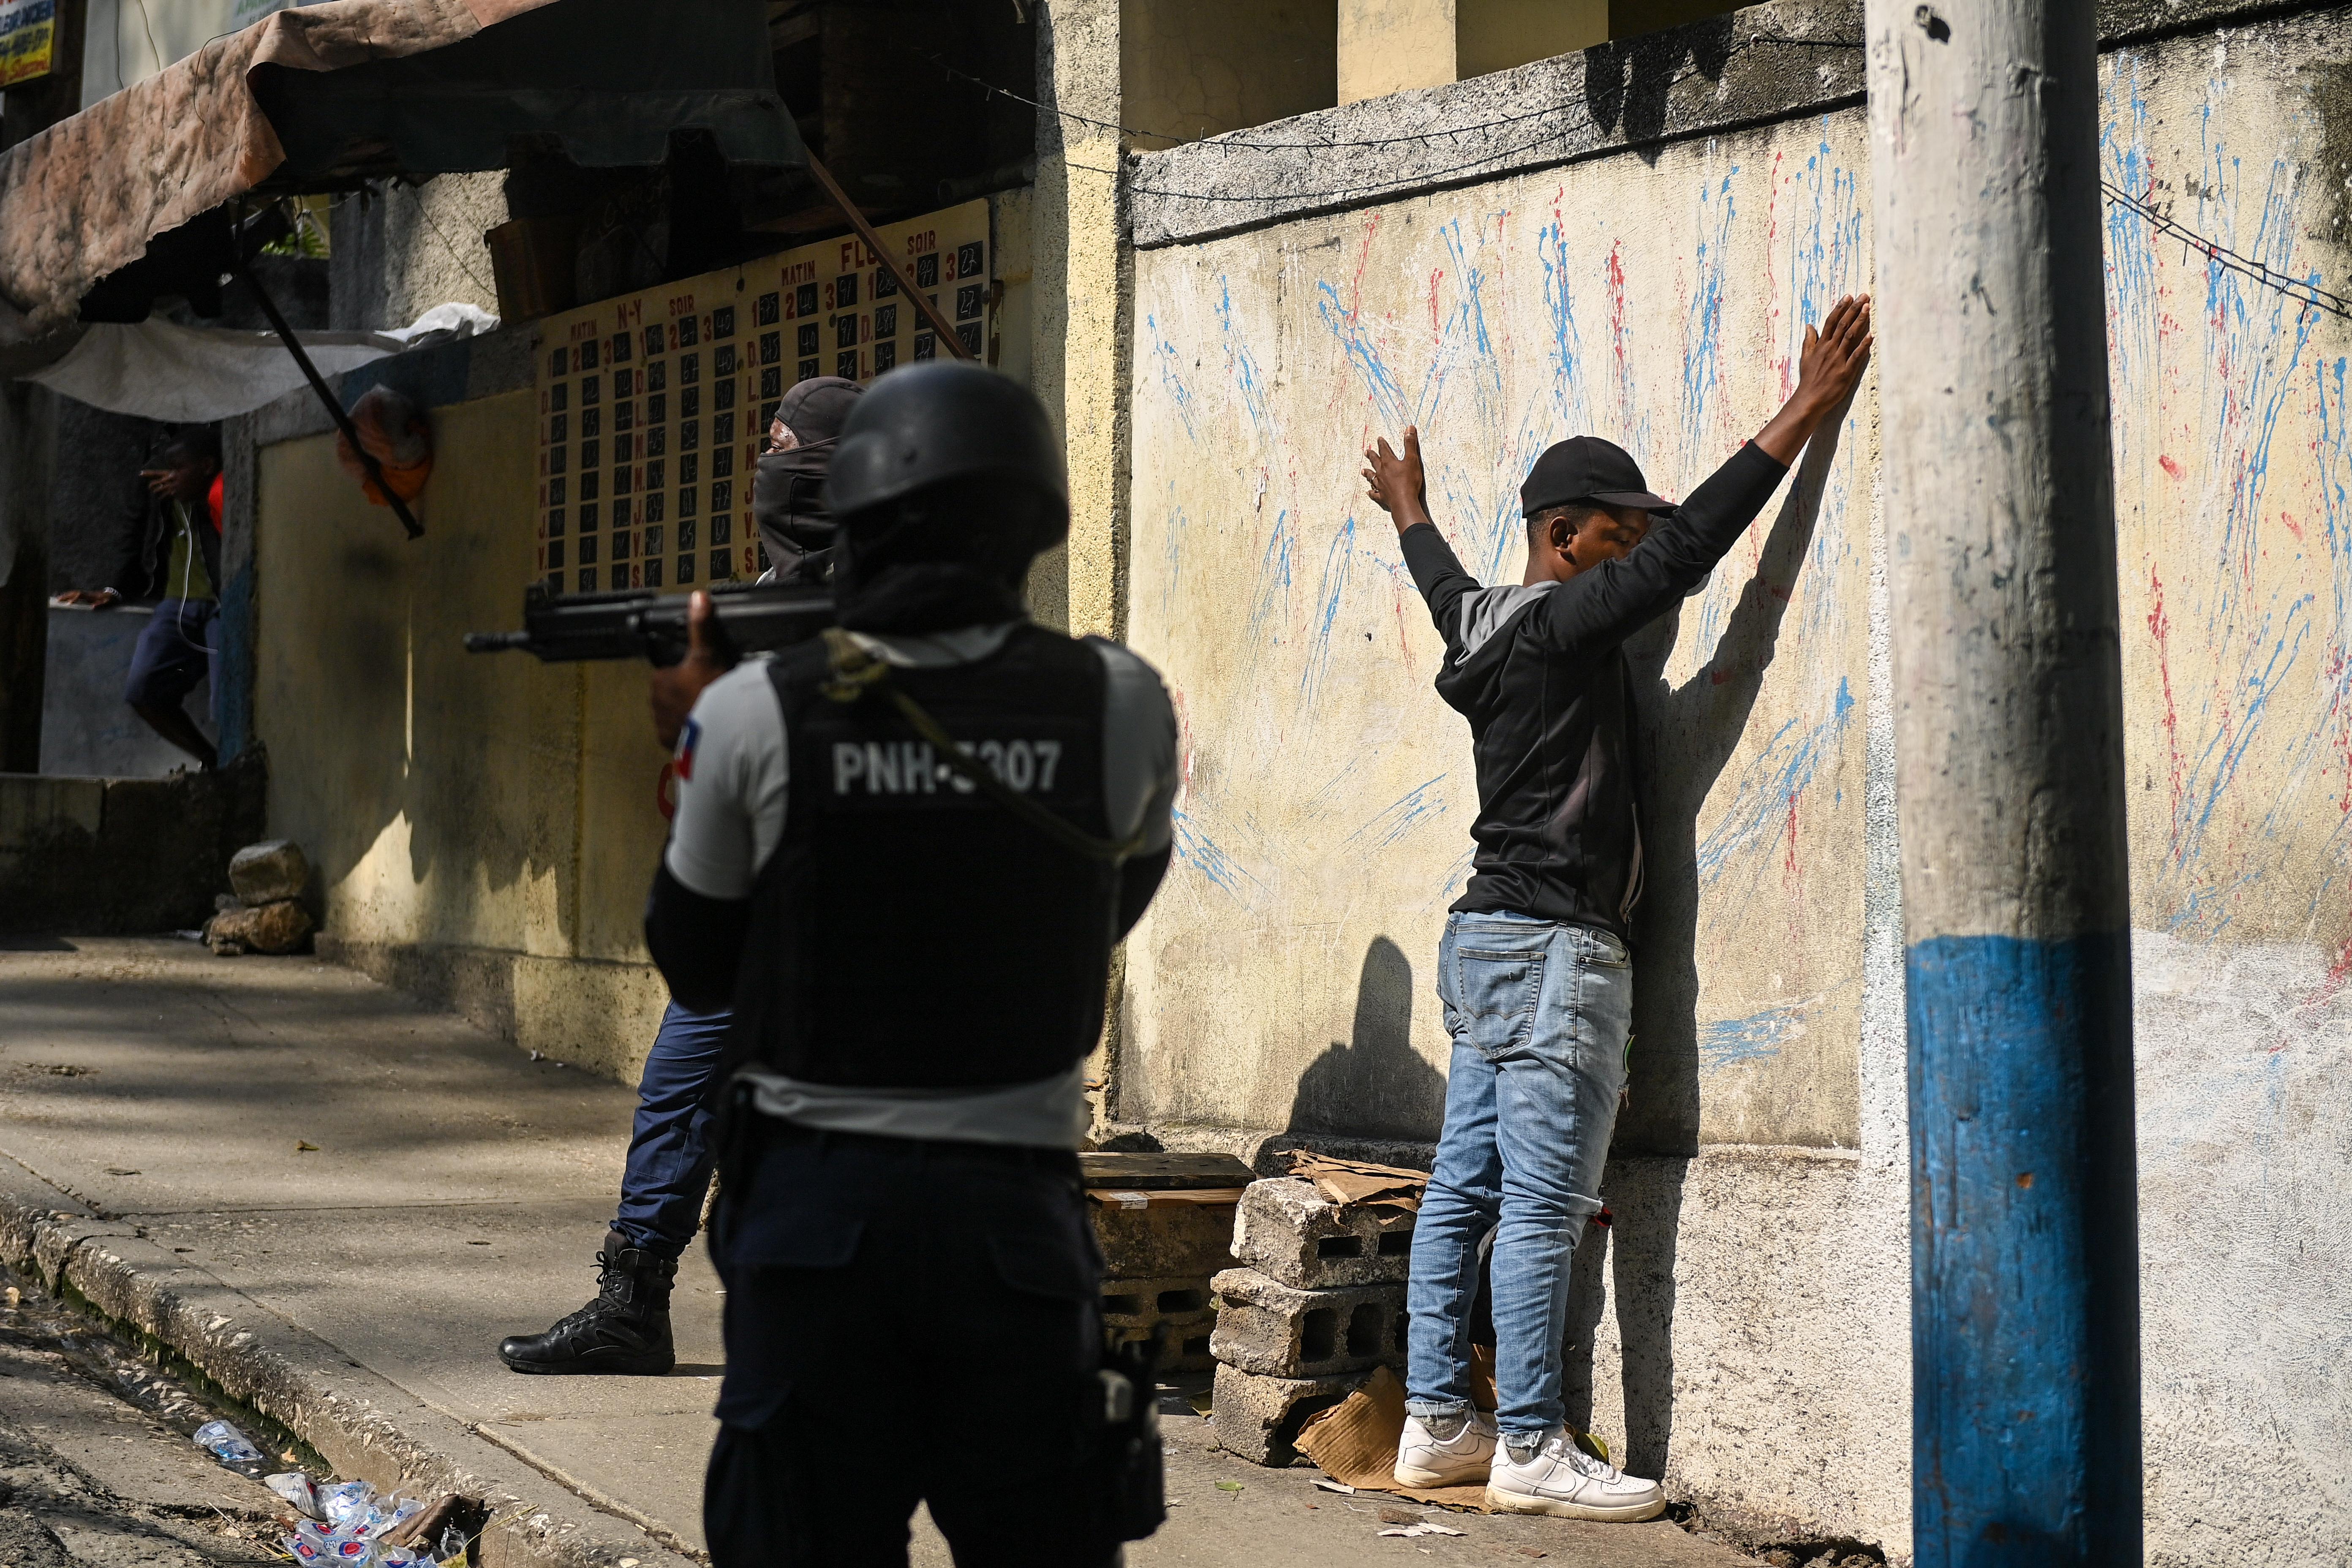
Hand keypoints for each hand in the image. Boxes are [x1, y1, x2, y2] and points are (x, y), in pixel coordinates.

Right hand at [54, 588, 118, 609]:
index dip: (73, 599)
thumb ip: (100, 605)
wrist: (111, 595)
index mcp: (90, 596)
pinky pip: (75, 594)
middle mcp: (86, 593)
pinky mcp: (85, 594)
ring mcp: (85, 593)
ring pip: (73, 592)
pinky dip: (69, 595)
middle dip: (65, 596)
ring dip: (66, 595)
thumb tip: (93, 607)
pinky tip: (64, 598)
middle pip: (74, 593)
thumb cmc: (108, 600)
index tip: (68, 603)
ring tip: (58, 598)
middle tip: (57, 600)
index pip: (79, 596)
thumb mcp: (106, 603)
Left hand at [649, 592, 727, 749]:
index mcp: (659, 681)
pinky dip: (687, 733)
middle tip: (707, 695)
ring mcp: (662, 726)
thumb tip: (698, 595)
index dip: (684, 675)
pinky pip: (677, 735)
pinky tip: (704, 731)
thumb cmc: (711, 689)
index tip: (702, 679)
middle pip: (669, 695)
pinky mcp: (670, 745)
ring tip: (707, 714)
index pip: (667, 674)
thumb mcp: (707, 654)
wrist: (718, 730)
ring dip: (684, 714)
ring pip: (672, 715)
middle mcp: (654, 704)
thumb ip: (701, 627)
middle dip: (683, 695)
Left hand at [1362, 426, 1430, 534]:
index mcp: (1389, 463)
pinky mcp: (1381, 496)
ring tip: (1363, 471)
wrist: (1404, 501)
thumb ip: (1410, 444)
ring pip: (1372, 477)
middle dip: (1371, 456)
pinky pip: (1374, 494)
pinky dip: (1371, 492)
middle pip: (1375, 462)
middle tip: (1366, 452)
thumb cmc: (1409, 480)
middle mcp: (1382, 473)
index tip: (1378, 439)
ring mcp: (1380, 485)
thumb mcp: (1412, 459)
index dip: (1382, 444)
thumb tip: (1409, 428)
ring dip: (1367, 473)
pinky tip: (1368, 492)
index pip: (1384, 450)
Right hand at [1755, 295, 1871, 465]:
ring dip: (1859, 321)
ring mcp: (1838, 360)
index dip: (1840, 308)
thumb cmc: (1808, 379)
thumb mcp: (1806, 357)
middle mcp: (1830, 349)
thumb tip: (1809, 325)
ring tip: (1868, 308)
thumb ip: (1809, 340)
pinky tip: (1871, 335)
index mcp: (1820, 345)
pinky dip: (1863, 345)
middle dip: (1853, 309)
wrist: (1809, 399)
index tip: (1848, 296)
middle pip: (1842, 325)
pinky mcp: (1846, 372)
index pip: (1831, 322)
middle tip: (1864, 296)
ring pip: (1850, 336)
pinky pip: (1856, 356)